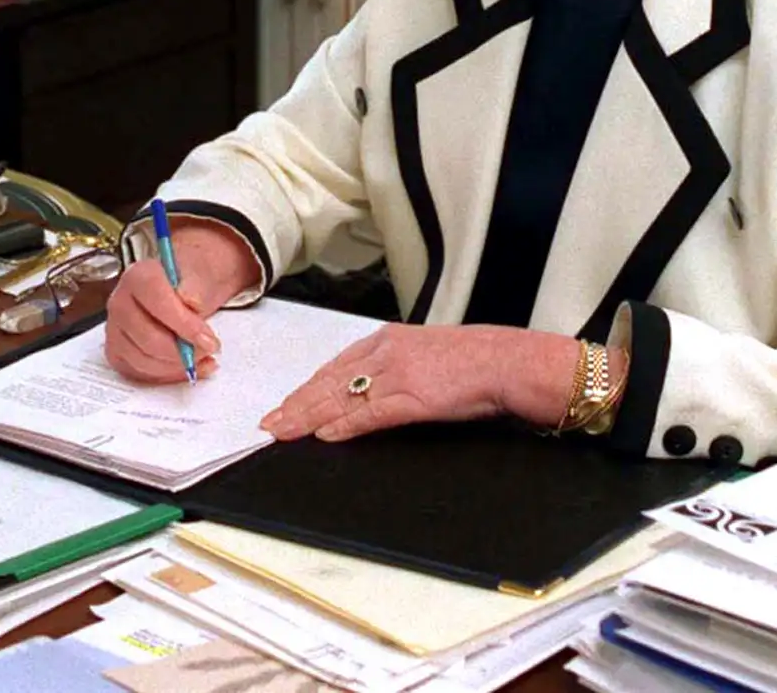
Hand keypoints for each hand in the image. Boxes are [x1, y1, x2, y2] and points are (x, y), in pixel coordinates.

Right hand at [102, 221, 258, 384]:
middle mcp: (122, 302)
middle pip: (147, 337)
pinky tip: (187, 368)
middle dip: (182, 351)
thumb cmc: (195, 277)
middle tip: (208, 349)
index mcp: (139, 276)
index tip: (207, 339)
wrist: (193, 285)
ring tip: (201, 358)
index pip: (156, 301)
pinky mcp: (120, 350)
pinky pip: (138, 372)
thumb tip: (191, 301)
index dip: (184, 324)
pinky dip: (166, 375)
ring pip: (141, 359)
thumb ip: (198, 284)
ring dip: (176, 366)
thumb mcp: (205, 269)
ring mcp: (117, 328)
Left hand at [262, 324, 578, 441]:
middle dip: (296, 405)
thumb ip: (396, 369)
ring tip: (284, 432)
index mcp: (388, 340)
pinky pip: (369, 413)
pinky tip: (325, 435)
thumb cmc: (476, 361)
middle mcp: (386, 352)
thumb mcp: (426, 355)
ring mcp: (397, 373)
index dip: (307, 388)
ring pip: (341, 396)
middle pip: (329, 381)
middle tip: (270, 424)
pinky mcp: (412, 396)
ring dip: (308, 417)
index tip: (286, 404)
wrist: (506, 361)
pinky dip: (344, 425)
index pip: (335, 366)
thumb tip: (371, 392)